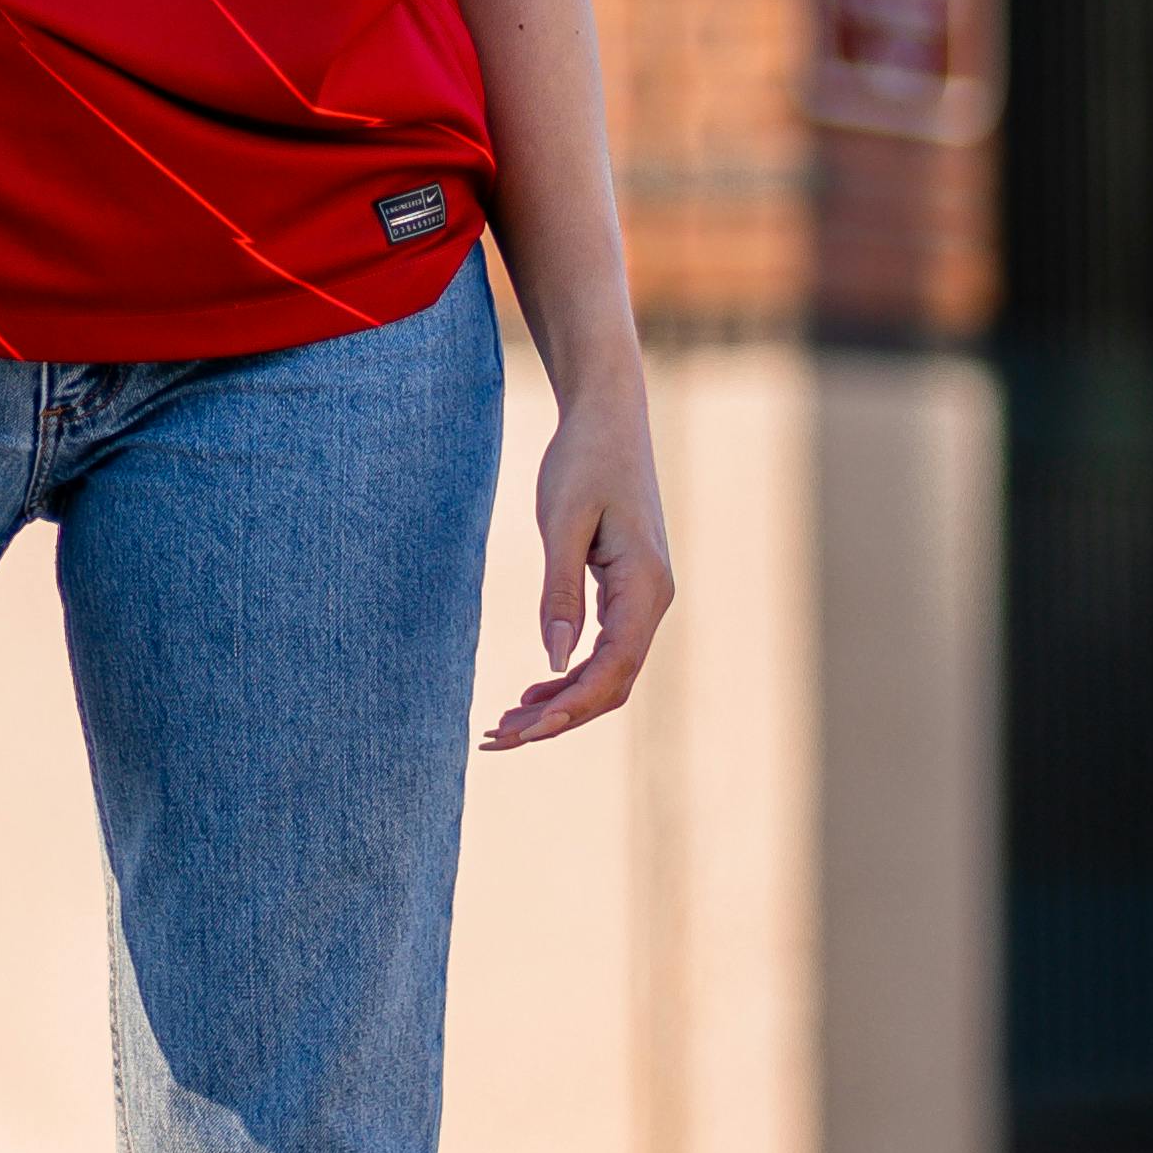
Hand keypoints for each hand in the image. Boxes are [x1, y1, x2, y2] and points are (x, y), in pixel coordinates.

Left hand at [483, 380, 674, 747]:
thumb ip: (559, 591)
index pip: (615, 666)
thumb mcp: (562, 521)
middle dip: (559, 717)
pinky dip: (571, 674)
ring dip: (562, 702)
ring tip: (507, 723)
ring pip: (609, 671)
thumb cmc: (584, 458)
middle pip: (613, 683)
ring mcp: (643, 596)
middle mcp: (653, 598)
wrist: (609, 414)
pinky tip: (535, 687)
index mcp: (645, 585)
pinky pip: (605, 648)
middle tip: (499, 738)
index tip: (527, 730)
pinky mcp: (627, 589)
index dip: (573, 705)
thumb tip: (555, 660)